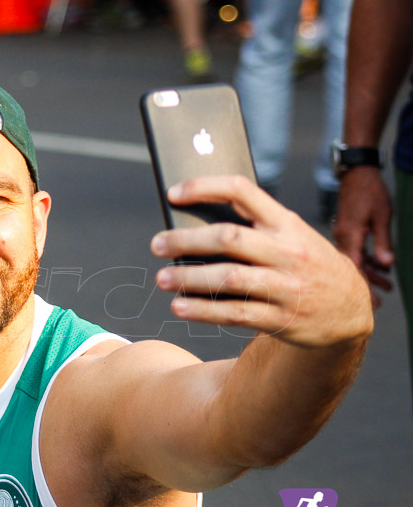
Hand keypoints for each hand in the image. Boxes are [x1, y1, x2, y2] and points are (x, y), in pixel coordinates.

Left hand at [150, 175, 372, 347]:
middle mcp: (288, 252)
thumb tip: (193, 225)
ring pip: (229, 278)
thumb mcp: (293, 237)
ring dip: (189, 279)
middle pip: (229, 238)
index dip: (205, 187)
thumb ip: (255, 228)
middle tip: (157, 244)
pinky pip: (235, 313)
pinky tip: (180, 307)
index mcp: (287, 223)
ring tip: (162, 278)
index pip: (243, 191)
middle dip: (186, 240)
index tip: (174, 193)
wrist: (350, 311)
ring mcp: (286, 286)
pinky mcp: (282, 319)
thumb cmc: (306, 265)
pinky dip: (203, 310)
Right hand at [332, 166, 393, 306]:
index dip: (364, 287)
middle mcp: (342, 238)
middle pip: (353, 268)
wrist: (357, 173)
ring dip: (370, 273)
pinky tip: (380, 266)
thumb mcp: (382, 216)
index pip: (355, 268)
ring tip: (388, 285)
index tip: (374, 303)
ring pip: (354, 260)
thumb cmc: (370, 191)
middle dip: (367, 285)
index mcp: (350, 236)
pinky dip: (366, 260)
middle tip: (380, 302)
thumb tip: (386, 265)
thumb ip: (383, 242)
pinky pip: (354, 251)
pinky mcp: (347, 230)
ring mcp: (343, 234)